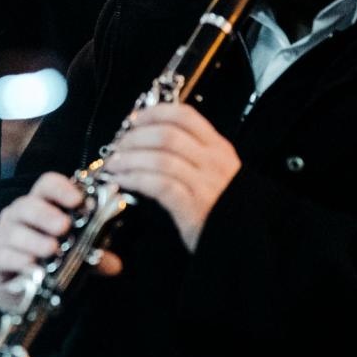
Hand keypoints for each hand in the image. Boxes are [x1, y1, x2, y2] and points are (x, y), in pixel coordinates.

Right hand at [0, 171, 121, 314]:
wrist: (18, 289)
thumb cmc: (46, 261)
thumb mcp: (73, 257)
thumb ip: (92, 257)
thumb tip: (115, 265)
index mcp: (40, 205)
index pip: (47, 185)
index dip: (62, 189)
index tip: (78, 201)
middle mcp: (18, 215)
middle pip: (28, 205)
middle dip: (46, 214)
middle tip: (64, 226)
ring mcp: (2, 235)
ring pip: (15, 231)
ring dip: (36, 240)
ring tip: (52, 249)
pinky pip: (4, 255)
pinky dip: (19, 260)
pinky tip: (33, 267)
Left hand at [105, 102, 240, 251]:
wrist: (243, 244)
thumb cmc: (221, 206)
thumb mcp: (214, 172)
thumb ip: (191, 154)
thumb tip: (149, 137)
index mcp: (218, 148)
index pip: (185, 116)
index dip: (154, 113)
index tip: (134, 119)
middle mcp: (212, 162)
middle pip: (167, 135)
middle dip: (135, 137)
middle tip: (117, 146)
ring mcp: (204, 184)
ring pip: (160, 158)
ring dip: (130, 159)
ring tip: (113, 164)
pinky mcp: (193, 207)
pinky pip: (158, 185)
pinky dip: (135, 179)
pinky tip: (121, 181)